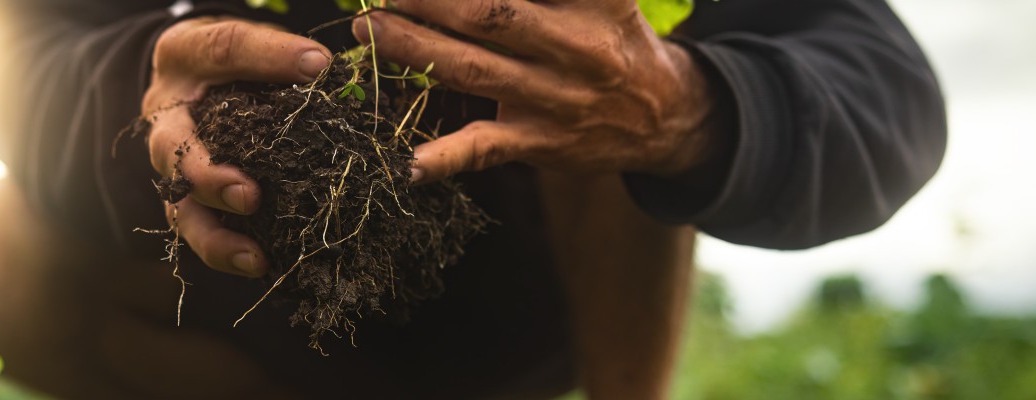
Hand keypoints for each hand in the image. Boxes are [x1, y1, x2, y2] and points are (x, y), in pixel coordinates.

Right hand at [144, 17, 332, 277]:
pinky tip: (261, 263)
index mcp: (182, 58)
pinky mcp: (185, 199)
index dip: (269, 57)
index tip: (317, 66)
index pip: (222, 50)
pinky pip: (197, 232)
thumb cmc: (228, 62)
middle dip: (210, 179)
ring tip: (254, 258)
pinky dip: (225, 252)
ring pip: (180, 208)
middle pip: (175, 152)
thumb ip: (275, 51)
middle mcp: (166, 117)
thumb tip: (321, 67)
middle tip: (249, 196)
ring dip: (214, 236)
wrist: (192, 81)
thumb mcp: (247, 41)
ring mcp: (171, 166)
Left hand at [354, 0, 716, 182]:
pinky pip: (486, 148)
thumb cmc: (615, 35)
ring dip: (414, 50)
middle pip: (489, 17)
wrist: (666, 113)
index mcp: (594, 2)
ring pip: (474, 72)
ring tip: (370, 30)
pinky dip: (446, 156)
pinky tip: (410, 160)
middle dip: (428, 0)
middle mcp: (576, 48)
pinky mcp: (539, 142)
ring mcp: (554, 100)